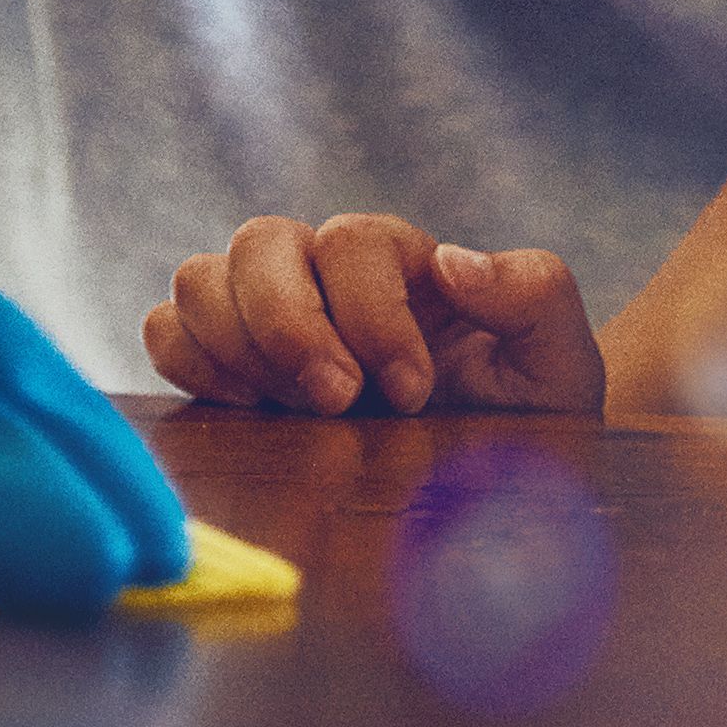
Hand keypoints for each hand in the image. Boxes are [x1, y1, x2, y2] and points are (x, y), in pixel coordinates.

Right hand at [146, 213, 604, 416]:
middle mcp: (323, 273)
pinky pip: (167, 329)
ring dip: (235, 344)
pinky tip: (251, 411)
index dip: (372, 313)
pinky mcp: (226, 363)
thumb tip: (453, 261)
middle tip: (338, 401)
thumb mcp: (560, 361)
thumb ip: (536, 293)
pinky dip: (190, 363)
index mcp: (401, 261)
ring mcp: (266, 314)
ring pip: (200, 277)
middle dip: (289, 324)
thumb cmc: (523, 417)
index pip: (353, 240)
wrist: (489, 486)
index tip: (412, 392)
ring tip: (291, 409)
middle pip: (259, 239)